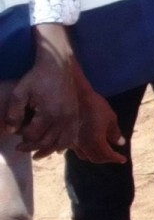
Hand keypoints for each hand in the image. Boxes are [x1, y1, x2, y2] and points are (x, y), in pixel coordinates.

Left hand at [3, 27, 80, 156]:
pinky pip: (71, 135)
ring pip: (61, 142)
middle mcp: (63, 118)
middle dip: (32, 147)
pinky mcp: (75, 114)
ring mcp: (71, 117)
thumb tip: (11, 131)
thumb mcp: (19, 92)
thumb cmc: (37, 78)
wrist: (58, 65)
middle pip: (47, 141)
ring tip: (37, 154)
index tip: (16, 133)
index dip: (22, 137)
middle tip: (19, 147)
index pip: (33, 135)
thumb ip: (14, 113)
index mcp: (49, 113)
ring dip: (48, 150)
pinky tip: (56, 148)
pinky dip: (64, 144)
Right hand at [72, 86, 126, 164]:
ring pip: (84, 155)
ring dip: (94, 156)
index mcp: (96, 142)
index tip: (123, 159)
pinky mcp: (67, 137)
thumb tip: (120, 143)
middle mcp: (84, 145)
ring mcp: (74, 142)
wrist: (76, 97)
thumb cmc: (96, 106)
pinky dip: (84, 151)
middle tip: (114, 156)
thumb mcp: (111, 118)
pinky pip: (76, 150)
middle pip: (95, 158)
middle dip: (106, 159)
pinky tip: (88, 147)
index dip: (116, 158)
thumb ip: (115, 133)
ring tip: (102, 153)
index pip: (107, 155)